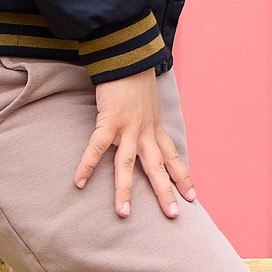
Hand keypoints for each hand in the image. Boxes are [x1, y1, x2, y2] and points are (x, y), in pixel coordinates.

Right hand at [75, 71, 193, 219]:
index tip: (192, 196)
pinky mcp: (109, 121)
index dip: (183, 176)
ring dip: (126, 190)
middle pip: (158, 167)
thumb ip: (147, 118)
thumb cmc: (134, 79)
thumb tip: (144, 127)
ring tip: (123, 213)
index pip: (173, 157)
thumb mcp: (148, 102)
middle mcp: (146, 132)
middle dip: (165, 192)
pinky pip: (97, 148)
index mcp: (155, 128)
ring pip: (129, 165)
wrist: (127, 56)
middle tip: (174, 215)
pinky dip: (87, 165)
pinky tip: (78, 182)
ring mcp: (128, 128)